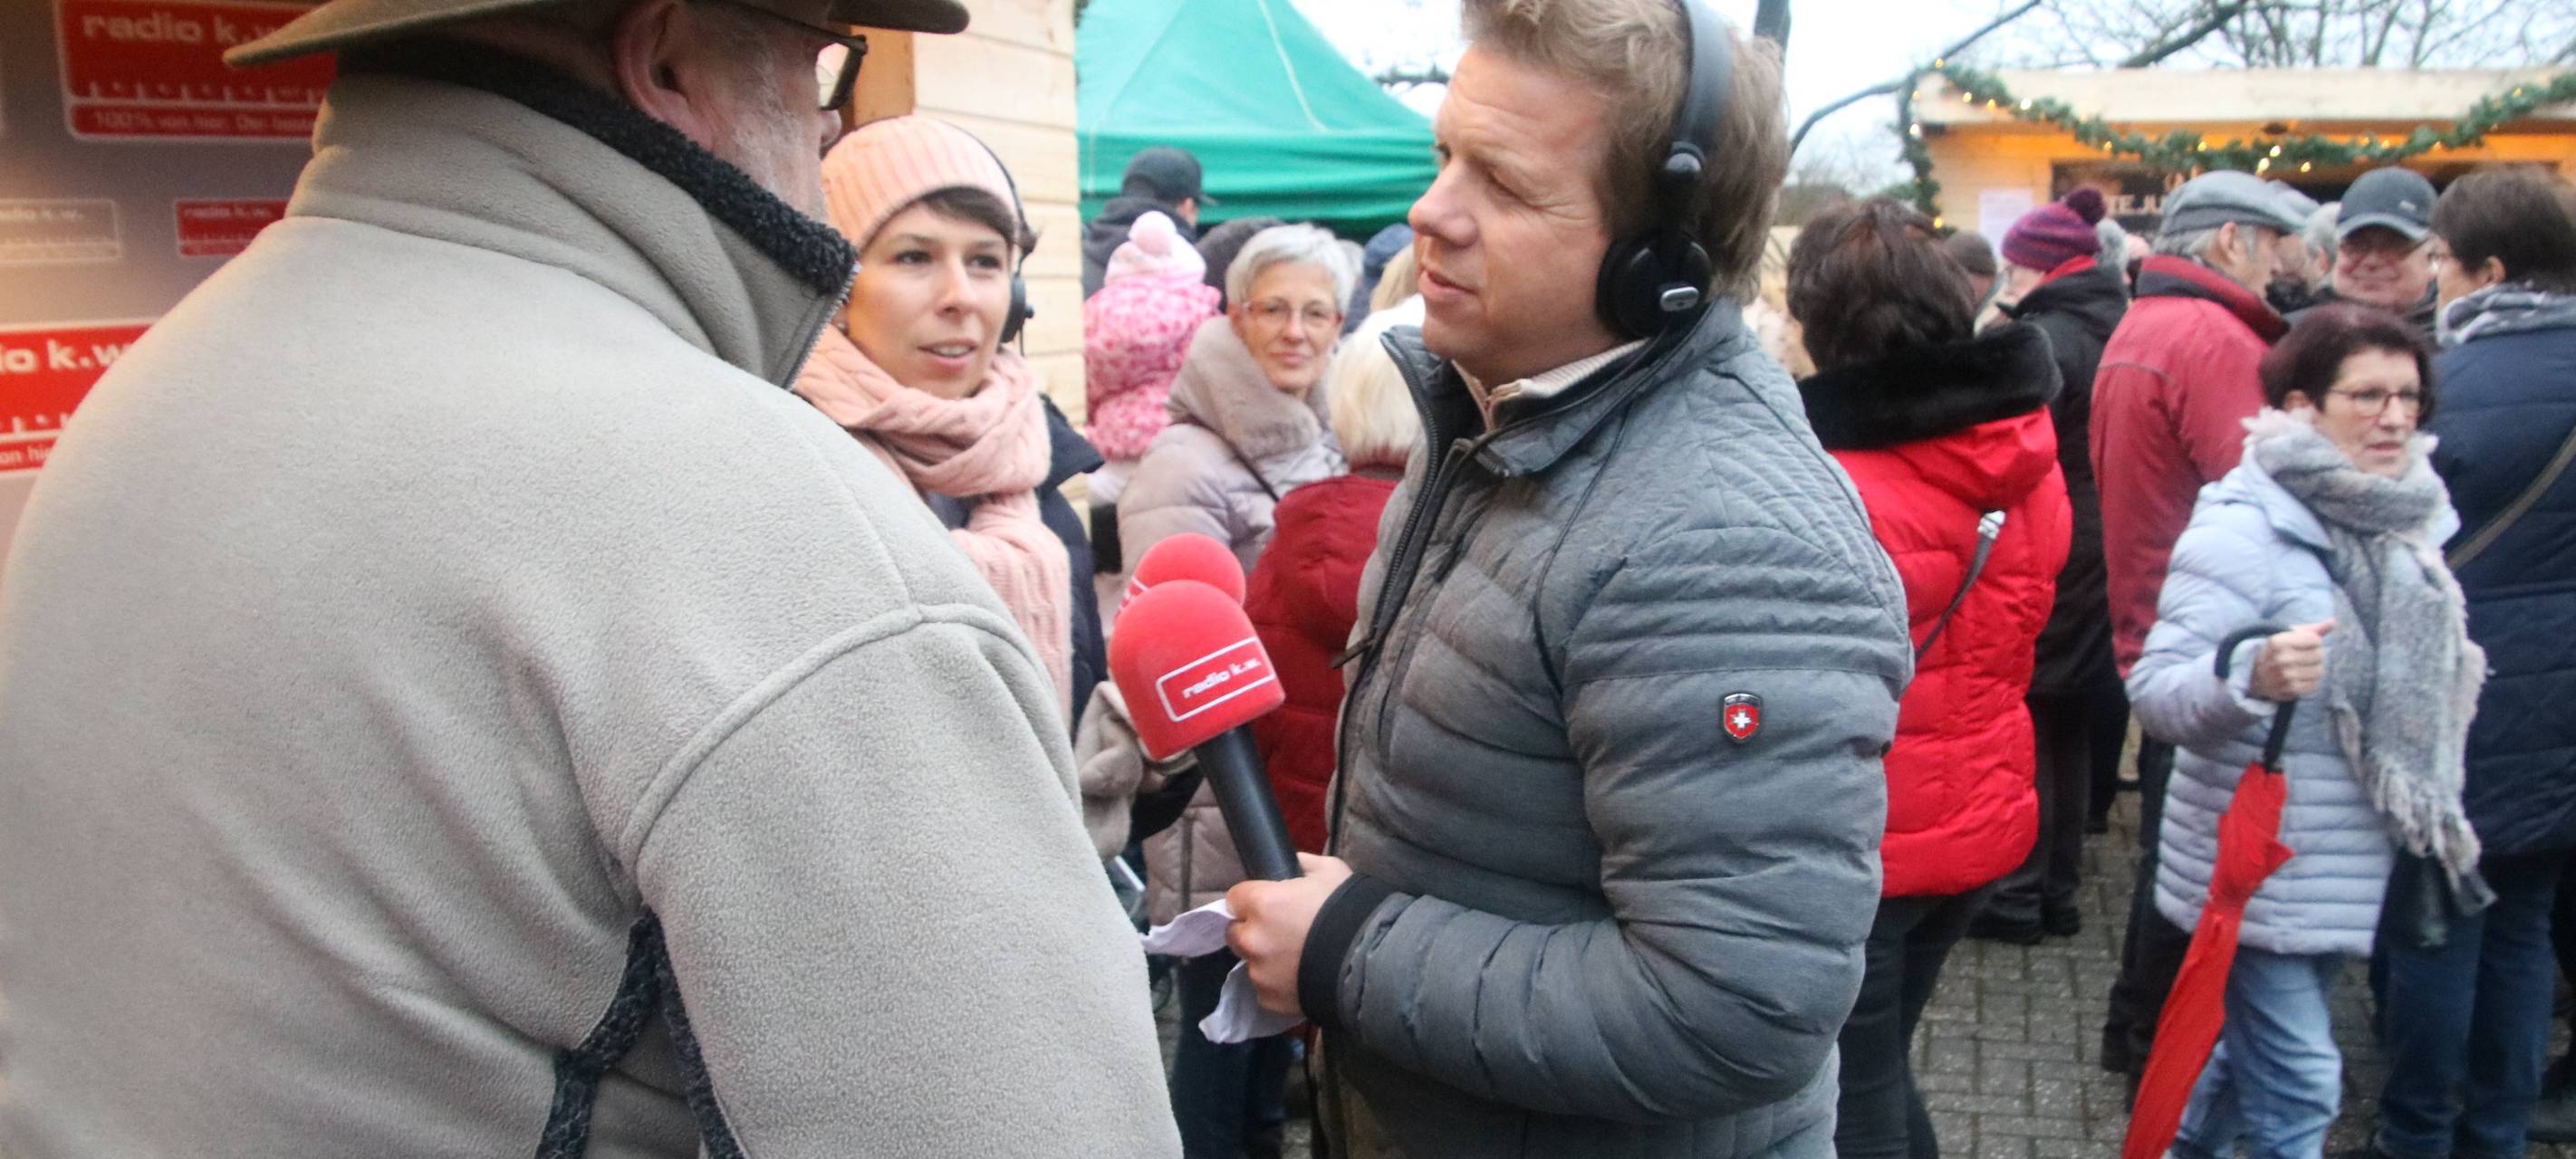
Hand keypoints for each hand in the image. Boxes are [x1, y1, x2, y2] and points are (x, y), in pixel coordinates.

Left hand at [1225, 854, 1352, 1016]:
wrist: (1369, 961)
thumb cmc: (1349, 910)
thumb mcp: (1330, 872)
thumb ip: (1303, 865)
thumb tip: (1294, 864)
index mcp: (1261, 903)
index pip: (1234, 899)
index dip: (1250, 901)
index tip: (1267, 904)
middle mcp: (1252, 938)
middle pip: (1235, 933)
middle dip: (1252, 930)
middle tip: (1281, 932)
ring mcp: (1258, 972)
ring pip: (1251, 962)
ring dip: (1265, 959)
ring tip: (1296, 959)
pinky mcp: (1268, 999)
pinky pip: (1265, 988)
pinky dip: (1277, 985)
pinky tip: (1300, 978)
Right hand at [2248, 620, 2332, 701]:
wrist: (2257, 677)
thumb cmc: (2279, 652)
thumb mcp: (2289, 636)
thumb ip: (2313, 629)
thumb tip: (2333, 622)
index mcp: (2278, 641)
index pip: (2315, 640)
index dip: (2313, 642)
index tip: (2303, 645)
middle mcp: (2281, 658)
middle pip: (2319, 656)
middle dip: (2315, 656)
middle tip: (2302, 658)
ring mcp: (2285, 675)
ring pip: (2319, 672)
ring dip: (2314, 670)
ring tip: (2302, 669)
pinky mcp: (2289, 690)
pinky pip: (2314, 686)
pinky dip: (2310, 683)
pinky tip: (2300, 679)